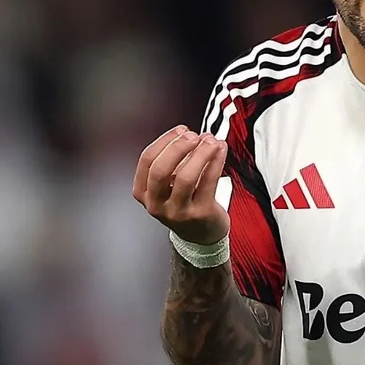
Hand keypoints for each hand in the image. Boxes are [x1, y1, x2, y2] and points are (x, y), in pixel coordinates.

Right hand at [133, 125, 229, 244]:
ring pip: (186, 177)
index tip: (181, 130)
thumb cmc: (184, 203)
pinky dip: (216, 161)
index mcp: (144, 192)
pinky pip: (208, 182)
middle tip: (194, 135)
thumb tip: (187, 134)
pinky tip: (221, 150)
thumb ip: (172, 160)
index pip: (147, 160)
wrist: (200, 234)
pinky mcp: (200, 214)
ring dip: (200, 153)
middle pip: (161, 170)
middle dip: (178, 147)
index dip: (165, 141)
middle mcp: (157, 204)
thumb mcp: (168, 185)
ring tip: (211, 141)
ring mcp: (178, 212)